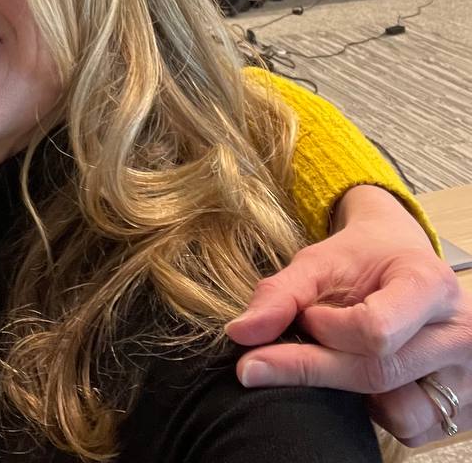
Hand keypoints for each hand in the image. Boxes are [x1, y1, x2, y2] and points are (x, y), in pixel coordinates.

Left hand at [226, 186, 471, 446]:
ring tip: (345, 353)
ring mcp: (468, 374)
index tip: (306, 317)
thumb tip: (240, 334)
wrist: (401, 259)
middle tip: (276, 354)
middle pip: (378, 373)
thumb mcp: (320, 260)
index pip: (375, 331)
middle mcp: (459, 332)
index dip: (327, 330)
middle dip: (317, 365)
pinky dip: (378, 408)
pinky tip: (370, 373)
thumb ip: (281, 293)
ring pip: (396, 411)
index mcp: (429, 284)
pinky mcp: (465, 407)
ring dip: (351, 390)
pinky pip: (410, 429)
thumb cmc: (363, 258)